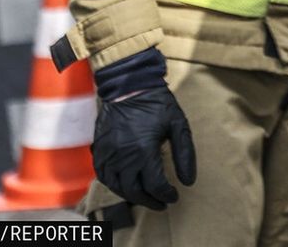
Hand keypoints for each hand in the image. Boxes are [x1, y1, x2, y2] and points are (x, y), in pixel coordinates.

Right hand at [91, 49, 196, 210]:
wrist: (127, 84)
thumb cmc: (156, 103)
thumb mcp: (178, 124)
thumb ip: (184, 154)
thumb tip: (188, 182)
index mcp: (144, 150)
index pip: (155, 185)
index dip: (166, 195)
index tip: (174, 196)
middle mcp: (123, 157)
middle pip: (134, 191)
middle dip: (150, 201)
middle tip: (161, 203)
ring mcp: (108, 154)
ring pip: (117, 187)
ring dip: (132, 196)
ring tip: (146, 197)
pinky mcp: (98, 149)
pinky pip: (103, 175)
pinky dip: (114, 185)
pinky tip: (125, 185)